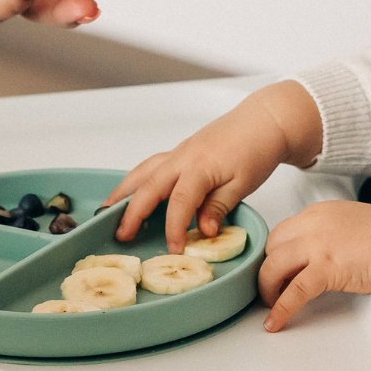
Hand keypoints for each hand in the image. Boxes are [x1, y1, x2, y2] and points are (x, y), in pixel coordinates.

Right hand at [105, 81, 323, 252]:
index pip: (179, 202)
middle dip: (131, 212)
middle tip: (120, 235)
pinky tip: (130, 192)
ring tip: (106, 211)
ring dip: (123, 192)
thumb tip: (203, 231)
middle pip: (149, 186)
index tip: (174, 249)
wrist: (264, 121)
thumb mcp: (244, 184)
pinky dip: (135, 180)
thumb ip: (219, 207)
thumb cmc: (257, 149)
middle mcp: (182, 158)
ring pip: (143, 172)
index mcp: (200, 167)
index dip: (174, 228)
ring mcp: (178, 153)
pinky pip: (150, 166)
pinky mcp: (180, 152)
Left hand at [258, 201, 370, 331]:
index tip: (278, 269)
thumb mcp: (351, 223)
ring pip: (273, 266)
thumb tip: (316, 252)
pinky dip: (280, 309)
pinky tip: (274, 322)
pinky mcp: (326, 269)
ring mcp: (318, 246)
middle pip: (272, 246)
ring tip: (271, 304)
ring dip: (267, 288)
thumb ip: (329, 233)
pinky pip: (293, 292)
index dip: (277, 253)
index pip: (283, 232)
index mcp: (319, 213)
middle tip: (272, 286)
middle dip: (268, 268)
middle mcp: (313, 225)